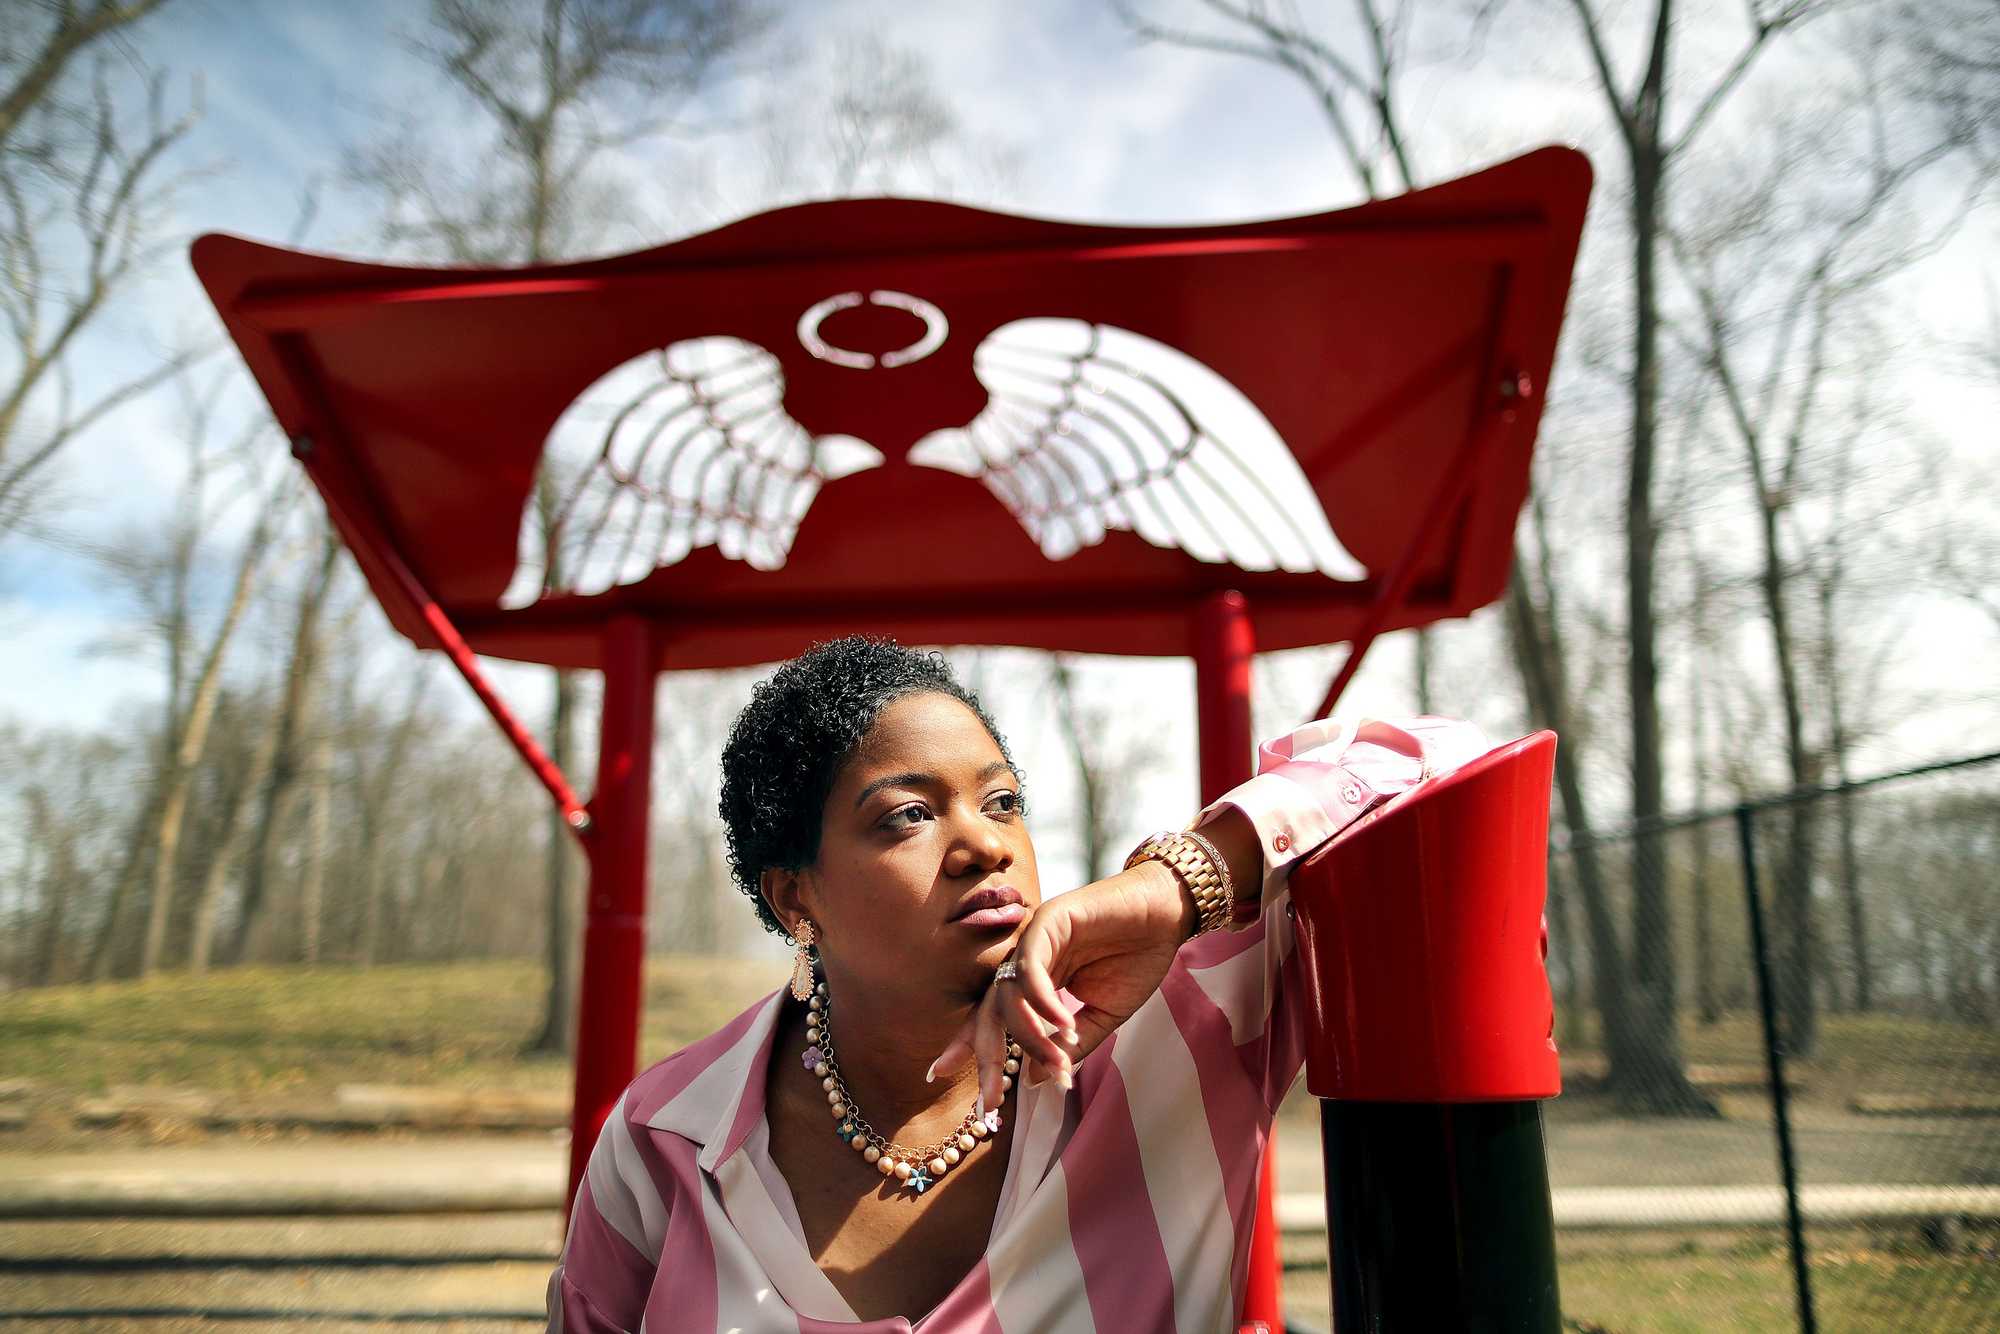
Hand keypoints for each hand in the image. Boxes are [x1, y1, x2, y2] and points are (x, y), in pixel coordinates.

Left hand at [931, 859, 1193, 1113]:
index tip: (947, 1082)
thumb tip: (1031, 1081)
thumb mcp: (1103, 1017)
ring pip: (1008, 994)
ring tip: (1056, 1063)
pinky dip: (1043, 1001)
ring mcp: (1034, 940)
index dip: (972, 1050)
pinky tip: (1065, 1023)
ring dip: (1030, 1035)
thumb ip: (1068, 1046)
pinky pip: (1031, 968)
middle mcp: (1026, 962)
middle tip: (991, 1098)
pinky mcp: (1048, 920)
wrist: (1167, 916)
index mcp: (1034, 983)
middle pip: (989, 1011)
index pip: (994, 1020)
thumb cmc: (1137, 961)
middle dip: (987, 1057)